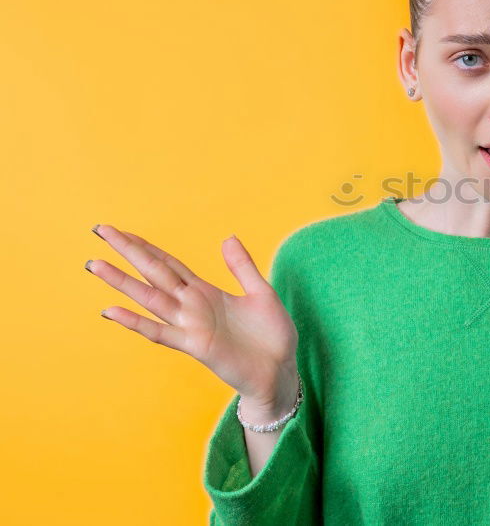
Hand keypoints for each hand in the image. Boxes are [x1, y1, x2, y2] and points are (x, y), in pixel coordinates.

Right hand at [86, 224, 298, 407]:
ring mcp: (191, 326)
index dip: (146, 247)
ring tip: (95, 264)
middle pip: (154, 273)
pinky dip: (135, 322)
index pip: (169, 264)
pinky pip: (161, 332)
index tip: (120, 230)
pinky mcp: (196, 346)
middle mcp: (192, 307)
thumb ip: (242, 267)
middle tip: (100, 230)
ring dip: (122, 282)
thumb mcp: (262, 293)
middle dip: (128, 252)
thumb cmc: (272, 336)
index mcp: (206, 293)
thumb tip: (227, 237)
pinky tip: (112, 311)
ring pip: (149, 298)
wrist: (281, 372)